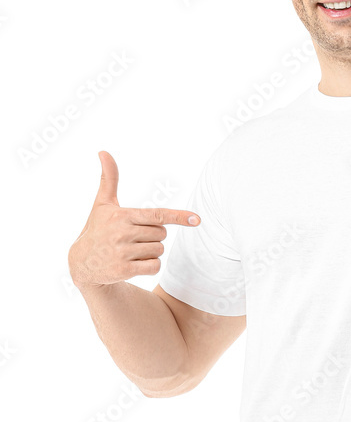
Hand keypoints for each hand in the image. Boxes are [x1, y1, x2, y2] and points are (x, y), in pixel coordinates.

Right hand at [68, 150, 200, 287]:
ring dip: (151, 252)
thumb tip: (103, 151)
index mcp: (121, 216)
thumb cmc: (98, 229)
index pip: (157, 215)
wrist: (81, 262)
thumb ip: (109, 179)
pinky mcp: (123, 270)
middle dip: (153, 236)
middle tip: (132, 238)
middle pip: (162, 234)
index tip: (197, 220)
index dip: (179, 217)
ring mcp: (122, 253)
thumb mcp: (102, 204)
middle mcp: (122, 233)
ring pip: (159, 250)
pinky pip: (154, 266)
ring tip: (131, 251)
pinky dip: (150, 266)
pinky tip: (134, 264)